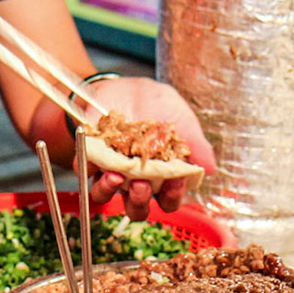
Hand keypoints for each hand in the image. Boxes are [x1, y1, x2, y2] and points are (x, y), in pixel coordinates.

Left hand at [83, 76, 215, 218]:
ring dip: (109, 191)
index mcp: (162, 176)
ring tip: (116, 176)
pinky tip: (96, 159)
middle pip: (137, 208)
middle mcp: (135, 180)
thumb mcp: (181, 118)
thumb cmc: (157, 105)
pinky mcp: (89, 157)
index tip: (175, 181)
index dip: (172, 196)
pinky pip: (83, 171)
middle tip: (141, 185)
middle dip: (139, 202)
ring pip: (105, 196)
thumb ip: (195, 143)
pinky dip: (87, 168)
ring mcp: (110, 170)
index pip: (168, 199)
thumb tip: (210, 169)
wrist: (125, 85)